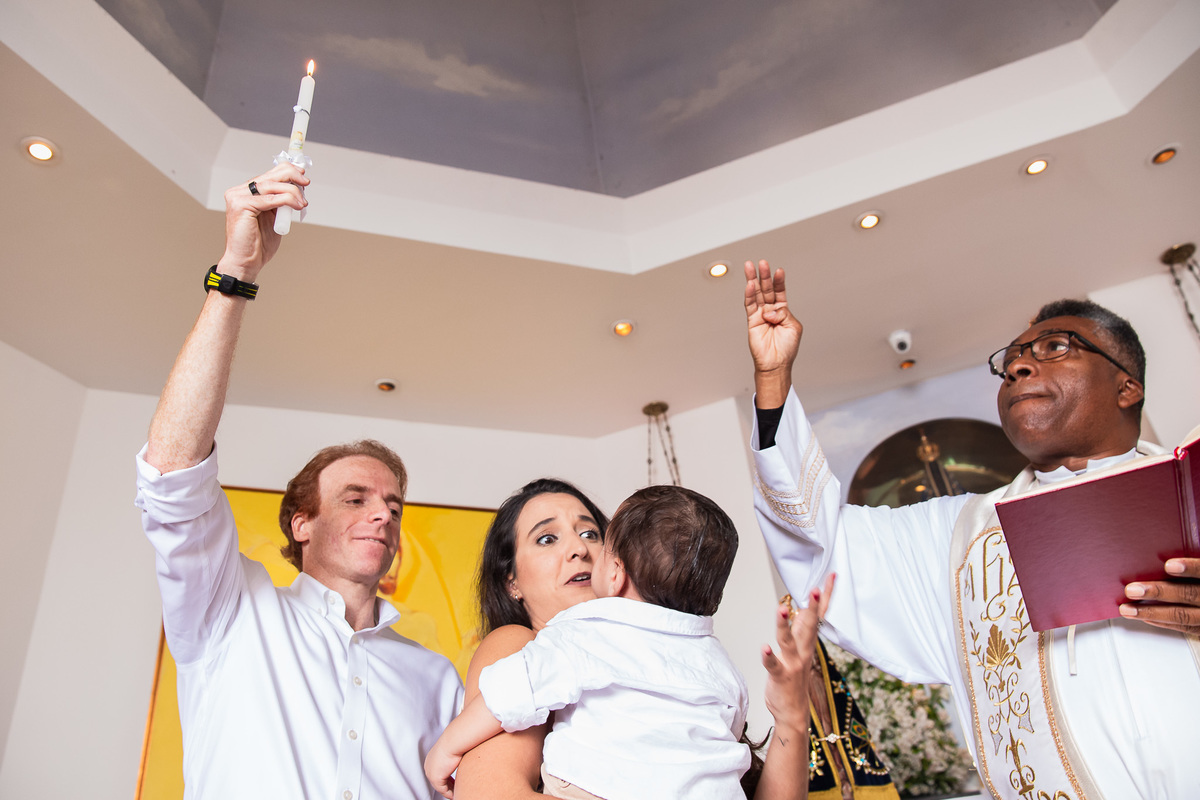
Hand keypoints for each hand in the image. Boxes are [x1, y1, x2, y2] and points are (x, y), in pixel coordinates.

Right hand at [218, 161, 309, 282]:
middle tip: (306, 182)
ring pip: (271, 186)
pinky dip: (286, 200)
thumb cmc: (259, 243)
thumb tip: (296, 190)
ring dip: (292, 192)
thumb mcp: (273, 217)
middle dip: (292, 176)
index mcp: (246, 192)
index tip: (302, 175)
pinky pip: (269, 199)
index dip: (287, 171)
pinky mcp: (241, 206)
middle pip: (269, 176)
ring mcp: (238, 197)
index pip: (268, 174)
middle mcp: (240, 192)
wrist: (247, 261)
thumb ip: (279, 202)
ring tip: (302, 203)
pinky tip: (296, 205)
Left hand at [424, 739, 460, 798]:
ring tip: (457, 793)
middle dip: (448, 786)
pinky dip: (450, 793)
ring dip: (449, 791)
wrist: (453, 740)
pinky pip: (443, 790)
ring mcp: (430, 772)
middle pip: (438, 780)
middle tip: (456, 789)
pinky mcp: (435, 778)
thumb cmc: (455, 741)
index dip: (447, 778)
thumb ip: (454, 756)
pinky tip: (456, 794)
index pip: (438, 772)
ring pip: (440, 787)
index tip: (454, 782)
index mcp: (431, 758)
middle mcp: (428, 765)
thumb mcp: (453, 750)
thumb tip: (460, 758)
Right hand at [744, 259, 802, 407]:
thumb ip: (784, 314)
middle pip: (766, 289)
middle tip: (761, 263)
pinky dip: (749, 295)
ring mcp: (760, 315)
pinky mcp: (752, 322)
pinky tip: (749, 285)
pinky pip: (750, 306)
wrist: (776, 364)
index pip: (780, 291)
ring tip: (750, 267)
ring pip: (756, 294)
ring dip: (753, 280)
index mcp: (783, 311)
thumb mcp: (794, 326)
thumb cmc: (787, 348)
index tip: (778, 270)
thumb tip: (769, 311)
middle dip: (764, 275)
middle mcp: (771, 311)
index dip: (779, 281)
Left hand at [761, 573, 834, 732]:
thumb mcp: (801, 650)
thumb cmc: (794, 678)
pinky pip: (774, 665)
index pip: (818, 616)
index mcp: (808, 643)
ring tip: (780, 609)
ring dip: (784, 624)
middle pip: (809, 625)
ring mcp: (793, 663)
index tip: (831, 577)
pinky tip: (764, 647)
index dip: (825, 596)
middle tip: (815, 588)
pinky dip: (769, 656)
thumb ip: (802, 630)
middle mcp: (803, 651)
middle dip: (812, 607)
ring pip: (788, 641)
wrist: (794, 713)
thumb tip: (804, 608)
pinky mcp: (781, 676)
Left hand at [1120, 558, 1199, 634]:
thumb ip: (1196, 555)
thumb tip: (1182, 536)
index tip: (1169, 565)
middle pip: (1191, 594)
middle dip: (1160, 592)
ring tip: (1128, 609)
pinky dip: (1163, 622)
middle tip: (1133, 589)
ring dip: (1152, 612)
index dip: (1191, 568)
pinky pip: (1185, 627)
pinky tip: (1144, 617)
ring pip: (1184, 615)